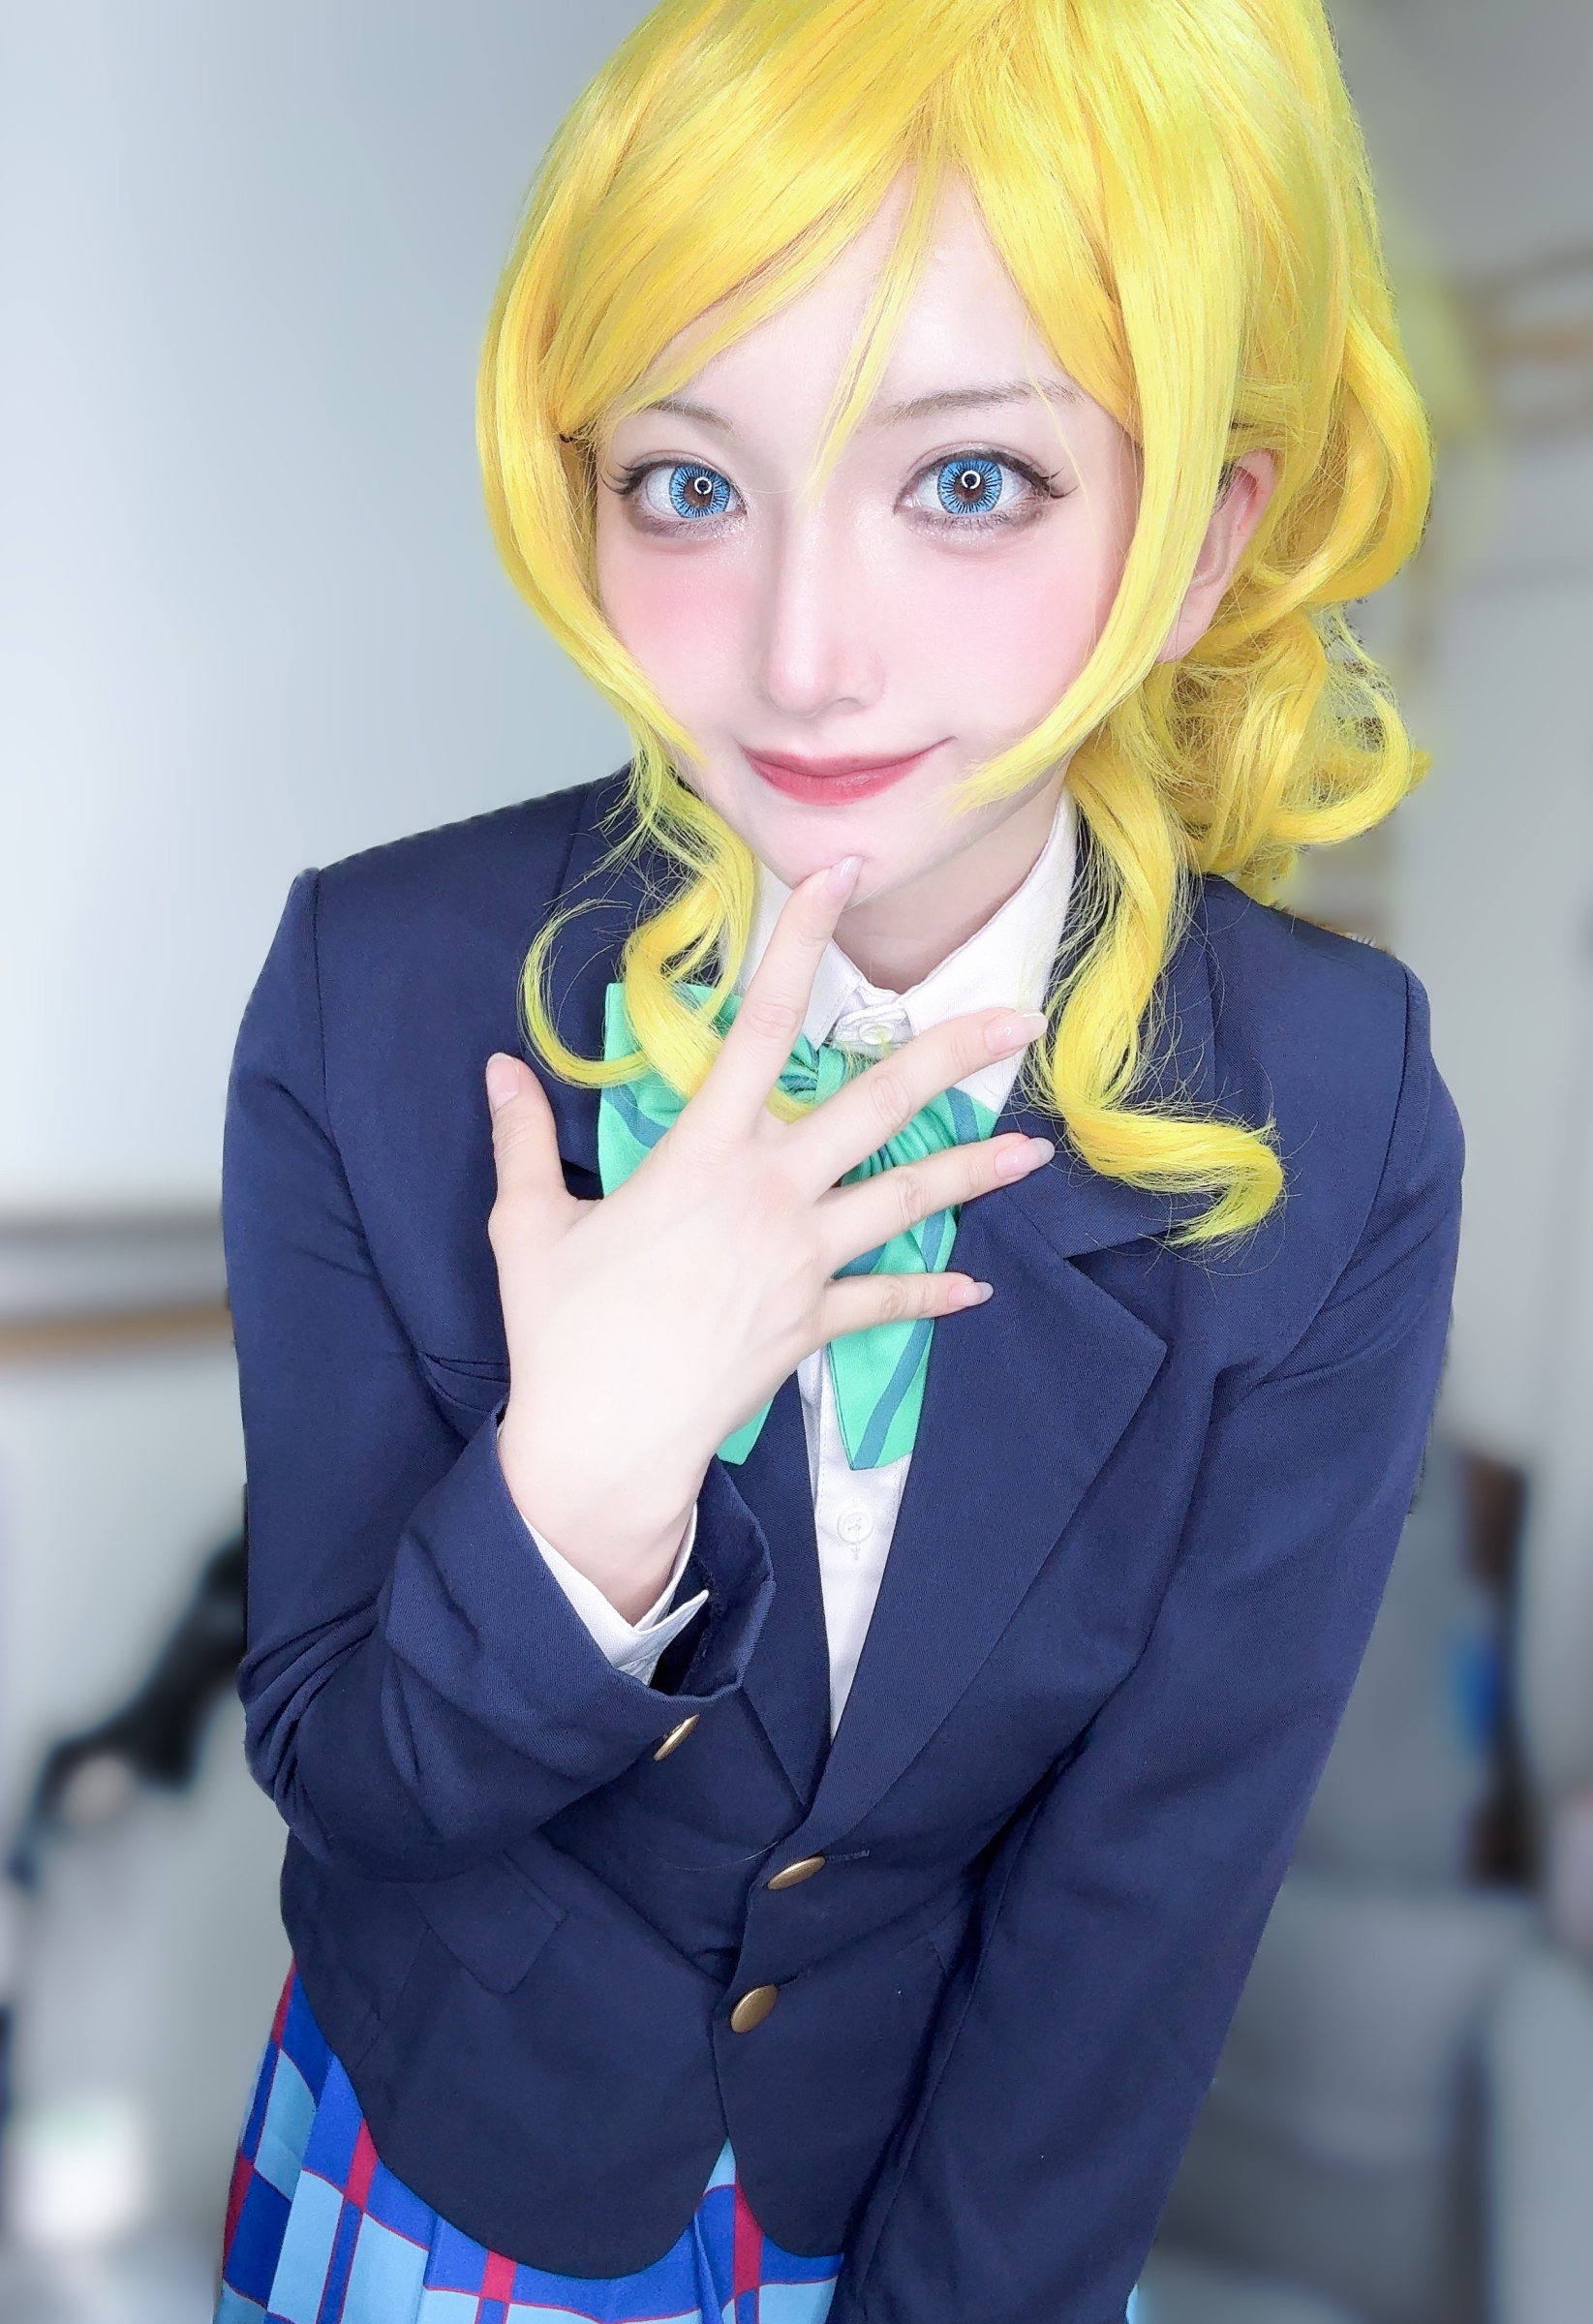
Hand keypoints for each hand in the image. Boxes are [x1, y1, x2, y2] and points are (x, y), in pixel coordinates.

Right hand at [486, 858, 1052, 1619]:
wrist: (604, 1445)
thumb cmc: (562, 1331)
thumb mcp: (529, 1225)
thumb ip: (525, 1139)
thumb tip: (499, 1066)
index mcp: (704, 1155)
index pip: (760, 1026)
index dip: (802, 944)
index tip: (841, 881)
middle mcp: (771, 1194)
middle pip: (877, 1106)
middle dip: (952, 1056)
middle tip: (1020, 1020)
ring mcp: (804, 1261)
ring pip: (907, 1198)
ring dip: (974, 1170)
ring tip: (1034, 1150)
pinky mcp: (814, 1323)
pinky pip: (886, 1301)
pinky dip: (931, 1292)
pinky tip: (975, 1285)